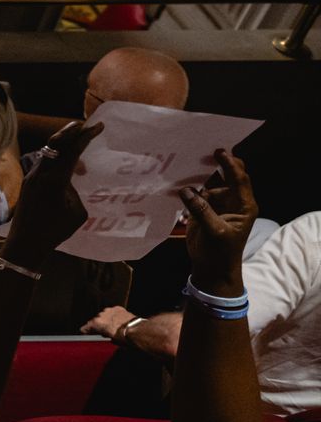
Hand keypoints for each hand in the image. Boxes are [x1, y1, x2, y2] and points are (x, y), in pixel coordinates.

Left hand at [0, 121, 101, 270]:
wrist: (25, 244)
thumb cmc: (54, 231)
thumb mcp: (76, 212)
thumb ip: (75, 191)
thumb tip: (69, 182)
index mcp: (55, 180)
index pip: (72, 151)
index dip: (86, 136)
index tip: (98, 126)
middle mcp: (40, 174)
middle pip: (55, 143)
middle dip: (71, 131)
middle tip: (85, 125)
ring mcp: (31, 177)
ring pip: (48, 152)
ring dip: (64, 145)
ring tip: (80, 145)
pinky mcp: (28, 183)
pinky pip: (44, 163)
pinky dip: (57, 158)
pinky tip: (68, 165)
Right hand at [81, 305, 136, 339]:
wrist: (135, 330)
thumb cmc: (122, 336)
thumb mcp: (110, 339)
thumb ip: (104, 335)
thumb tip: (106, 335)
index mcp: (96, 323)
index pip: (85, 327)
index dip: (86, 331)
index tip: (86, 332)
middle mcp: (101, 315)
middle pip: (95, 320)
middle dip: (99, 325)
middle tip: (104, 331)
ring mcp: (109, 310)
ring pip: (104, 315)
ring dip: (106, 319)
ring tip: (112, 326)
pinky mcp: (117, 308)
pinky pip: (112, 312)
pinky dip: (114, 315)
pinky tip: (117, 320)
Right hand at [180, 148, 256, 292]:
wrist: (212, 270)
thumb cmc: (220, 253)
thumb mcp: (214, 231)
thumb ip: (201, 210)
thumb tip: (186, 190)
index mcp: (244, 206)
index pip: (239, 180)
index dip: (230, 165)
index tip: (218, 152)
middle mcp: (233, 202)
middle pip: (228, 177)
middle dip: (217, 165)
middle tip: (202, 151)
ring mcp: (219, 206)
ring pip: (210, 185)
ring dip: (198, 177)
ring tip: (184, 166)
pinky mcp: (204, 211)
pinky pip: (197, 195)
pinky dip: (189, 190)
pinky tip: (177, 184)